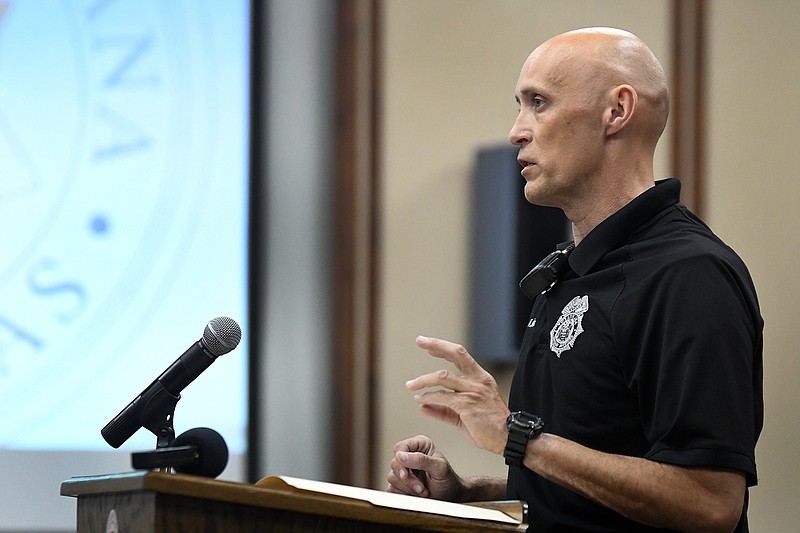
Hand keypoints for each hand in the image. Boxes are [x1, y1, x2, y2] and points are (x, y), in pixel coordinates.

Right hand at [386, 435, 465, 500]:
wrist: (450, 497)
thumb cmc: (448, 480)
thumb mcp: (440, 468)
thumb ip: (422, 460)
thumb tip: (401, 456)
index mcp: (419, 445)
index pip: (400, 448)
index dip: (402, 460)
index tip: (409, 472)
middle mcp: (409, 455)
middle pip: (394, 463)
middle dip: (408, 479)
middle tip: (421, 487)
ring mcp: (403, 470)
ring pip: (392, 477)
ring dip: (408, 488)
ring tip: (422, 491)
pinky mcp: (399, 483)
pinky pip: (391, 488)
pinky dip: (404, 494)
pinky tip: (415, 494)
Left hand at [406, 336, 509, 454]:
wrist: (509, 438)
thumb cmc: (489, 427)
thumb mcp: (464, 415)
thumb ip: (443, 409)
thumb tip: (422, 405)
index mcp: (480, 378)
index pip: (460, 355)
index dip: (443, 348)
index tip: (428, 346)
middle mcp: (478, 380)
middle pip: (456, 353)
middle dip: (436, 345)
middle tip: (420, 340)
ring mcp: (473, 391)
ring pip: (443, 377)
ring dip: (423, 380)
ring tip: (411, 385)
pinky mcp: (467, 404)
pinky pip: (443, 397)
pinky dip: (429, 397)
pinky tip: (420, 400)